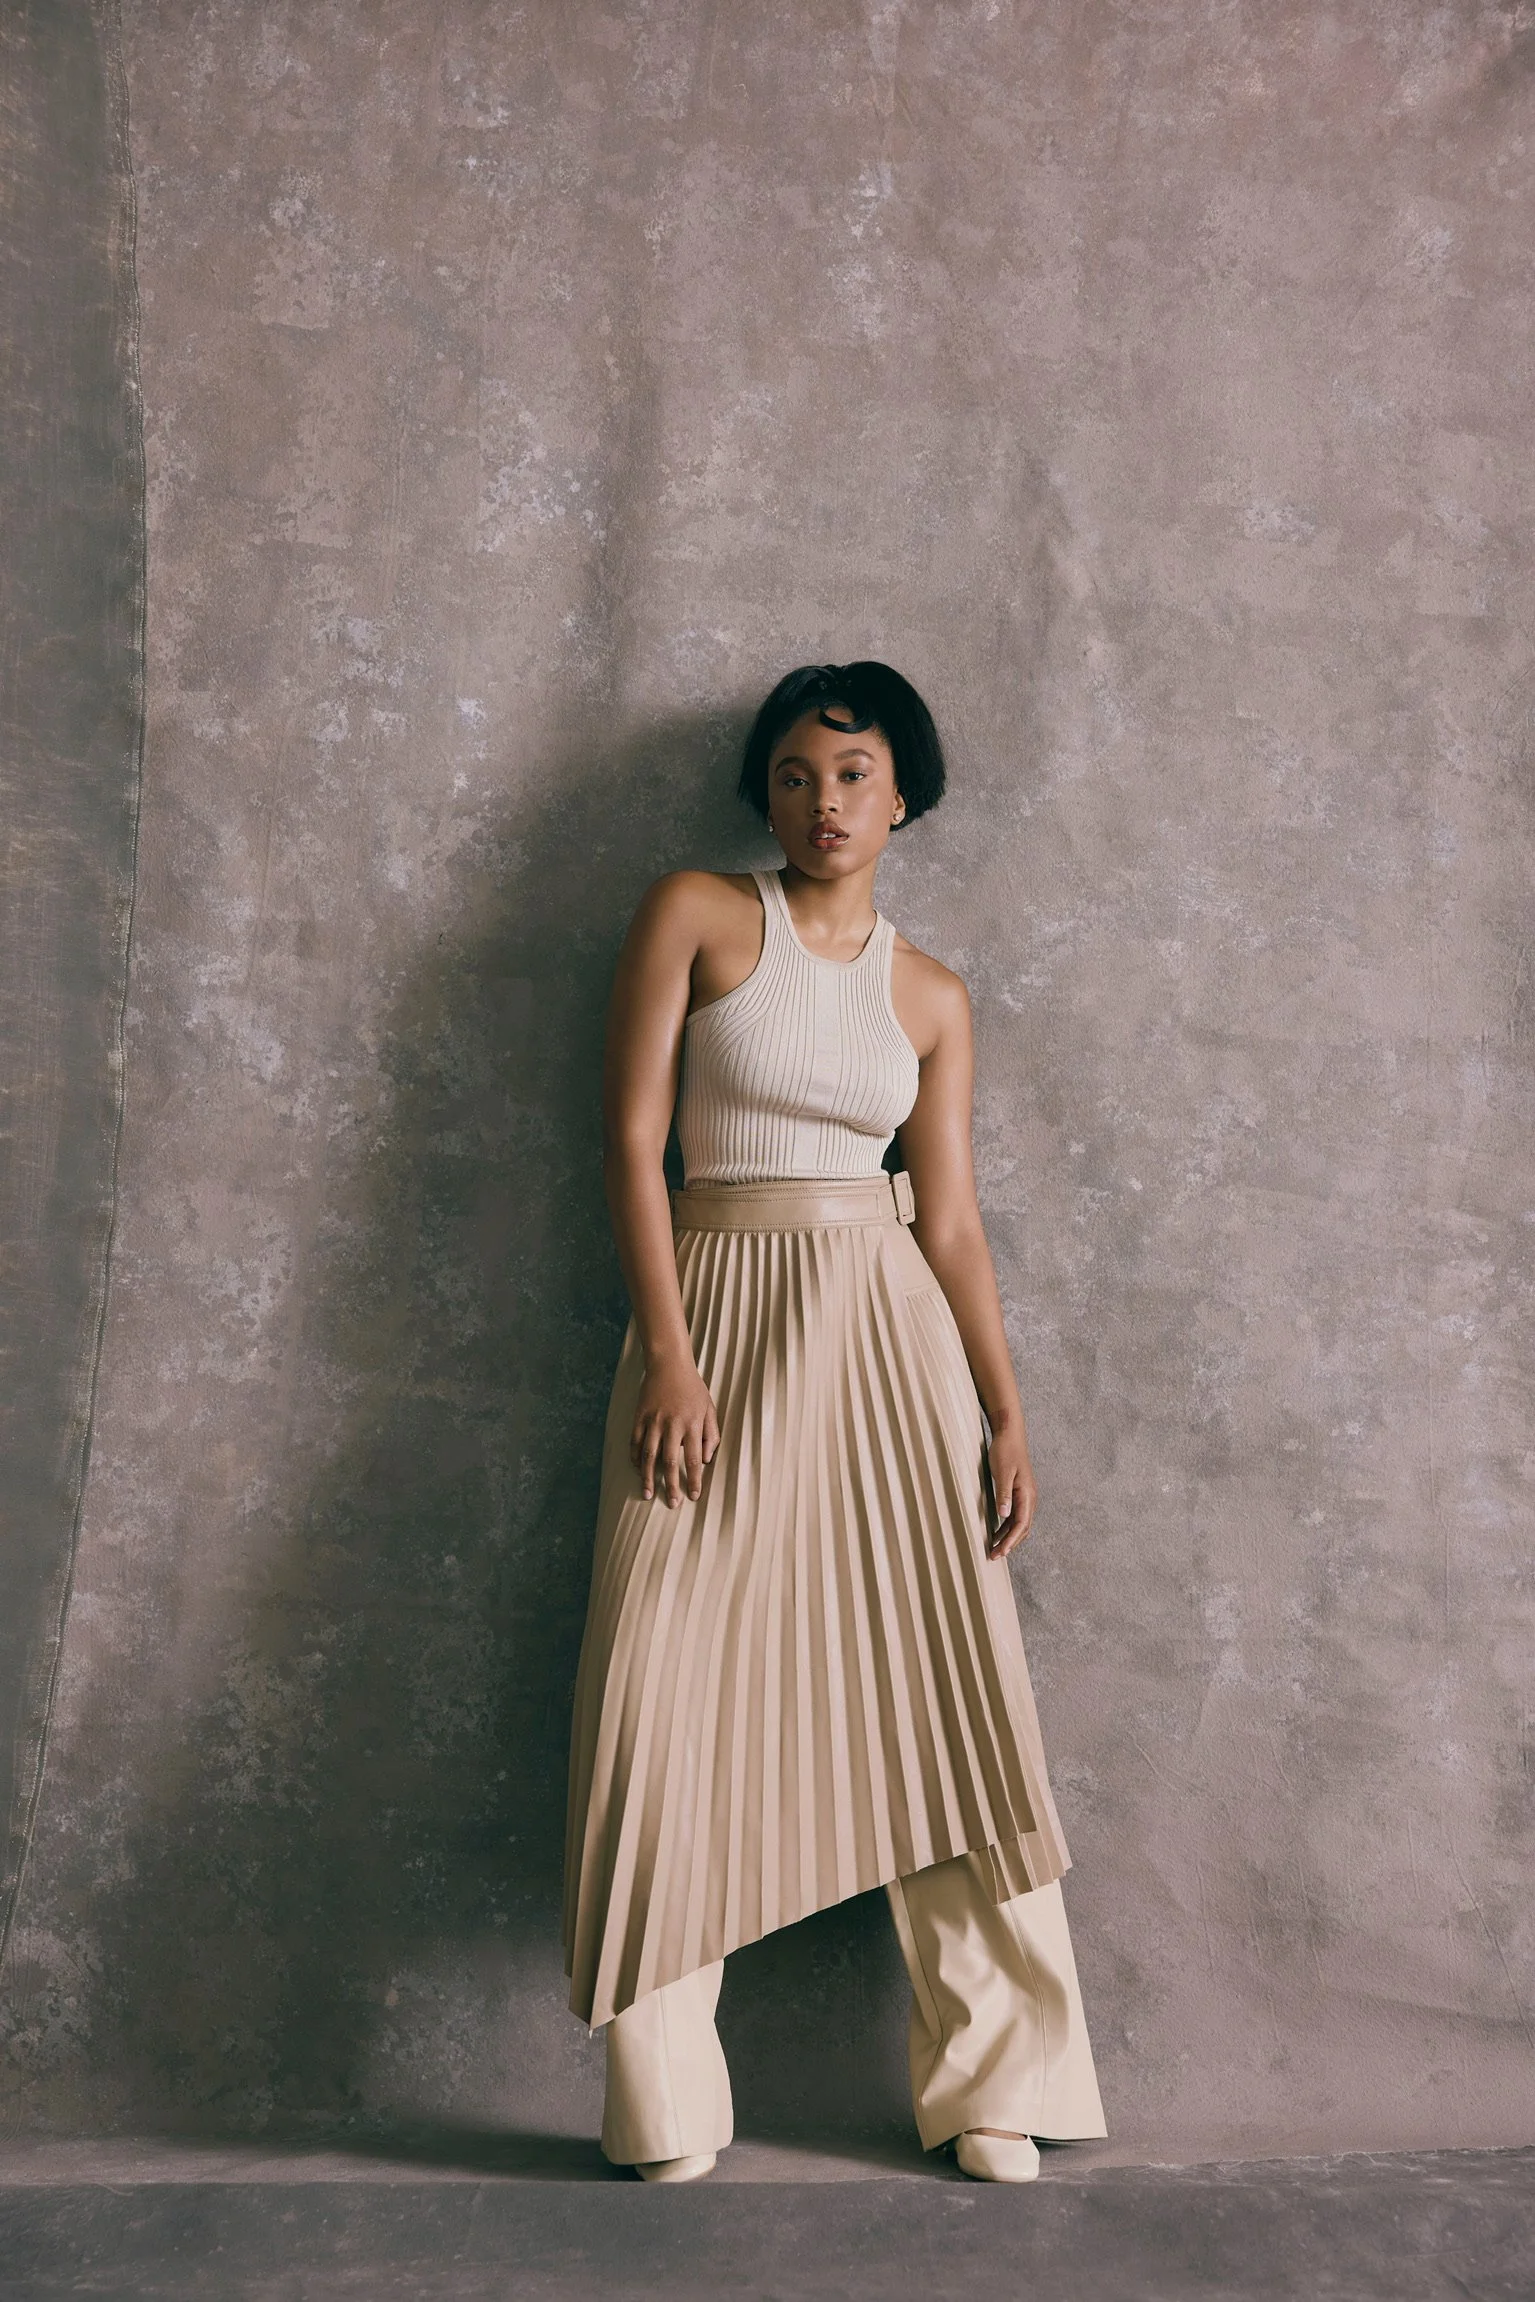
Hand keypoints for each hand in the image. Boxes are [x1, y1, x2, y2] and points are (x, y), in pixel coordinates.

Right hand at [631, 1359, 719, 1507]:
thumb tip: (706, 1461)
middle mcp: (672, 1425)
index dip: (694, 1480)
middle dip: (671, 1485)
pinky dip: (635, 1458)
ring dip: (649, 1477)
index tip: (694, 1496)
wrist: (669, 1364)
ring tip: (649, 1494)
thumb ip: (711, 1435)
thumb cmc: (693, 1388)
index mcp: (692, 1424)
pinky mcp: (640, 1416)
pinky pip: (636, 1442)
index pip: (694, 1459)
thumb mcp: (709, 1409)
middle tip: (672, 1504)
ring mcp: (654, 1421)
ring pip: (649, 1455)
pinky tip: (637, 1470)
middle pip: (670, 1462)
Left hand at [985, 1427, 1037, 1558]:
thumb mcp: (1003, 1472)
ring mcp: (1025, 1496)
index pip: (1021, 1524)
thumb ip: (1003, 1494)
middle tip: (994, 1556)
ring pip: (1019, 1524)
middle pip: (1022, 1528)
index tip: (1000, 1552)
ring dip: (1008, 1538)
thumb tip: (1004, 1516)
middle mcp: (1029, 1498)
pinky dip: (1006, 1527)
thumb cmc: (1005, 1451)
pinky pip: (1014, 1516)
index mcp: (1027, 1494)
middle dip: (1009, 1544)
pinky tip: (995, 1533)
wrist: (1009, 1434)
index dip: (1011, 1541)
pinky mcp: (1018, 1493)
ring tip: (994, 1550)